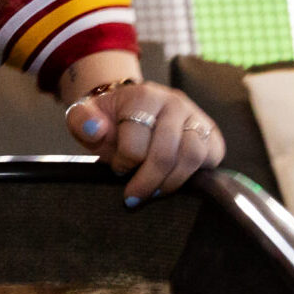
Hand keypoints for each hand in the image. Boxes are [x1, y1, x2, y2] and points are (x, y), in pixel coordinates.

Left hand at [64, 81, 226, 205]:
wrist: (129, 108)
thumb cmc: (107, 119)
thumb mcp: (84, 118)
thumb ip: (82, 121)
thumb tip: (96, 129)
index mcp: (143, 96)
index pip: (136, 143)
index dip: (124, 163)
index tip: (117, 169)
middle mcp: (175, 103)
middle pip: (166, 153)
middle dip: (147, 181)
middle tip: (133, 197)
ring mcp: (196, 116)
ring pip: (192, 157)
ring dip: (170, 182)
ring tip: (153, 192)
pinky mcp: (211, 132)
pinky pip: (211, 158)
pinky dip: (194, 175)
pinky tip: (173, 181)